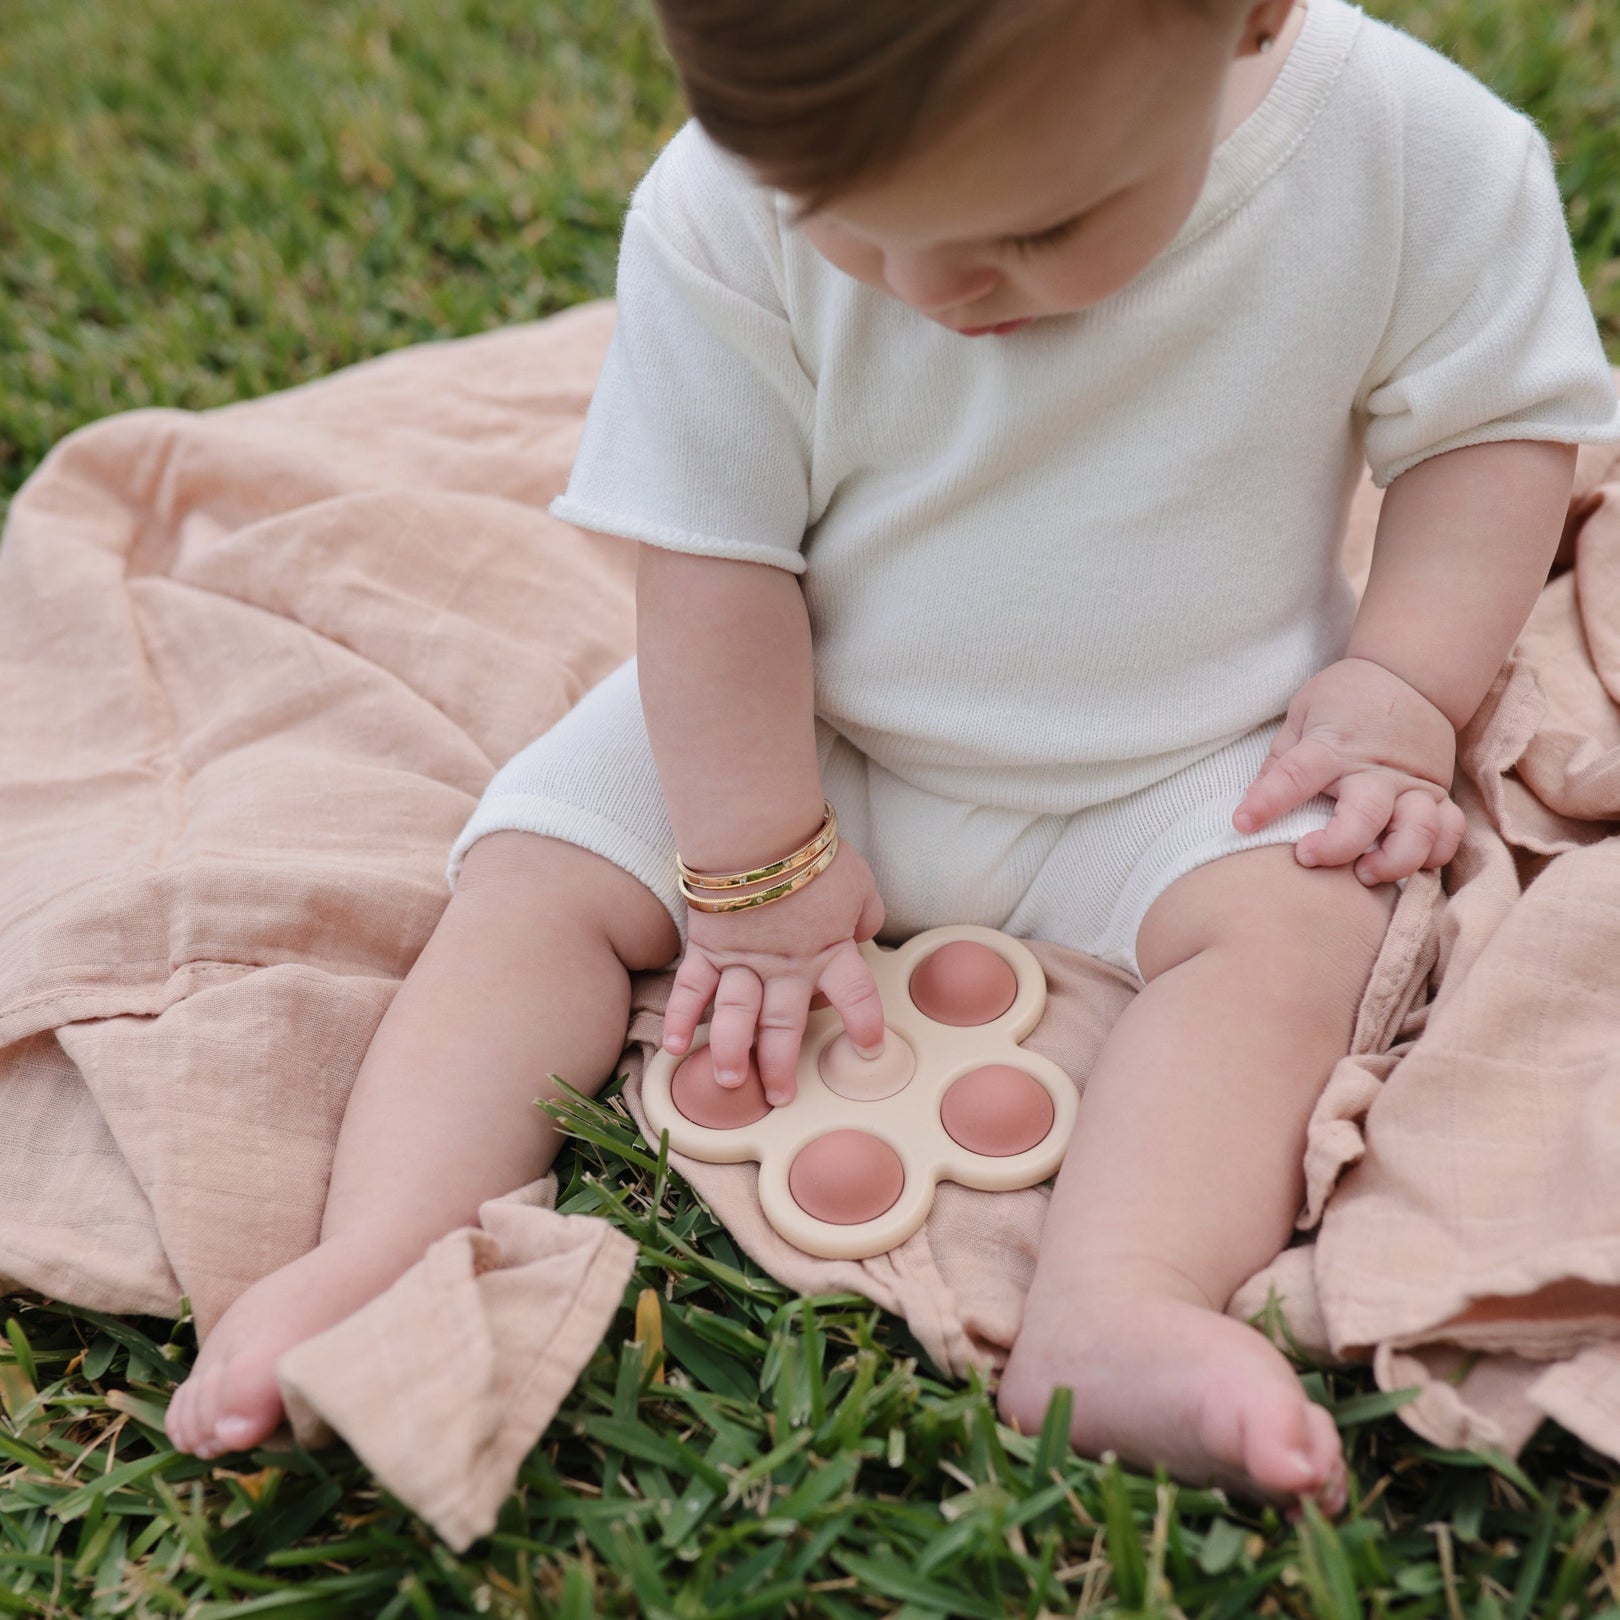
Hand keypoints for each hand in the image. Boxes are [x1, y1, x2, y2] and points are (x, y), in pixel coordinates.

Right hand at [661, 841, 886, 1106]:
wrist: (758, 828)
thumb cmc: (811, 851)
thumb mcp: (858, 881)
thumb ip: (866, 913)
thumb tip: (865, 932)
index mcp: (829, 950)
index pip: (855, 996)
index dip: (864, 1023)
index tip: (869, 1046)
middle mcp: (786, 965)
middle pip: (785, 1024)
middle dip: (783, 1064)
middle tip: (780, 1097)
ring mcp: (743, 959)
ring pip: (737, 1016)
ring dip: (732, 1053)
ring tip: (731, 1082)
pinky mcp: (708, 947)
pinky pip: (693, 988)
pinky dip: (681, 1017)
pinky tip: (675, 1047)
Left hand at [1232, 657, 1467, 883]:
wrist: (1411, 675)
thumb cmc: (1346, 698)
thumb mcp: (1302, 715)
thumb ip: (1280, 761)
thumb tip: (1251, 803)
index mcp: (1332, 747)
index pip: (1295, 775)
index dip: (1267, 802)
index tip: (1243, 824)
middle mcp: (1375, 769)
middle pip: (1364, 815)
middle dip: (1338, 845)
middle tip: (1308, 856)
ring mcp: (1412, 783)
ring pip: (1417, 830)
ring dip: (1394, 860)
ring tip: (1364, 872)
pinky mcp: (1438, 793)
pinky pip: (1448, 831)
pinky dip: (1435, 854)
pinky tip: (1408, 861)